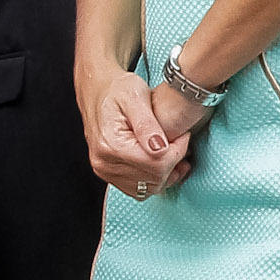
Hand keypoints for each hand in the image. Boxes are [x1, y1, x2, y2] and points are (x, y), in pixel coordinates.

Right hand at [83, 69, 194, 201]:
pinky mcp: (108, 173)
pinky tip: (161, 163)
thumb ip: (147, 123)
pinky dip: (154, 180)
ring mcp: (104, 170)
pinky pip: (139, 190)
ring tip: (173, 154)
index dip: (177, 152)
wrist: (97, 90)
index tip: (182, 136)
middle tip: (179, 142)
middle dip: (173, 163)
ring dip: (166, 175)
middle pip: (154, 179)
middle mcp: (104, 161)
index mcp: (111, 144)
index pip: (157, 164)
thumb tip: (159, 149)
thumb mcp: (135, 96)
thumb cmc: (117, 89)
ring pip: (148, 188)